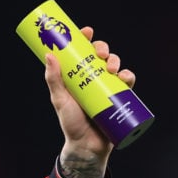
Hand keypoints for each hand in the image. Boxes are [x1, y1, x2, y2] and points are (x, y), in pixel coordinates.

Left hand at [44, 26, 135, 177]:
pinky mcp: (120, 97)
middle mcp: (93, 78)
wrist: (86, 145)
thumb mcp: (60, 100)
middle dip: (103, 48)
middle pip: (101, 55)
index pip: (82, 52)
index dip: (85, 38)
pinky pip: (128, 82)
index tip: (86, 31)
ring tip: (110, 68)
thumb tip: (49, 55)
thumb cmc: (71, 123)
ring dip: (116, 60)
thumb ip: (54, 79)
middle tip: (99, 53)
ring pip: (115, 65)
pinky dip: (129, 76)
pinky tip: (125, 77)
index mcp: (78, 75)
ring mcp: (107, 87)